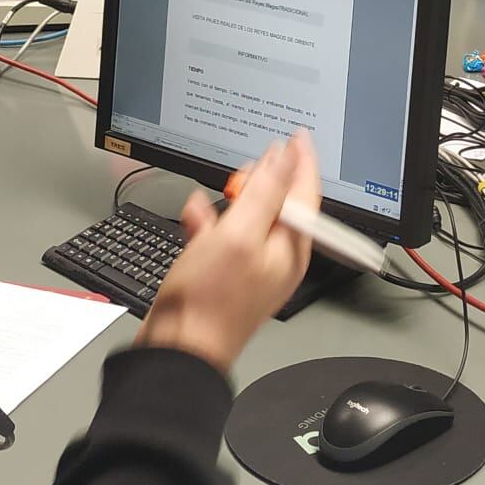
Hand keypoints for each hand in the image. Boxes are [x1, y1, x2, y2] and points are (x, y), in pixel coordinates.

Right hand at [137, 133, 318, 373]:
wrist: (178, 349)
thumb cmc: (208, 303)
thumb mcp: (238, 235)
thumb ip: (264, 193)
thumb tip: (282, 158)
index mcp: (291, 248)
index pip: (306, 194)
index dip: (301, 161)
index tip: (298, 136)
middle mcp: (276, 258)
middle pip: (279, 203)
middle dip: (260, 182)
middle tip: (246, 170)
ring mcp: (251, 267)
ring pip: (248, 217)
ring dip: (230, 202)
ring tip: (214, 198)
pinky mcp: (227, 274)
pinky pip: (223, 236)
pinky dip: (209, 224)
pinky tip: (195, 220)